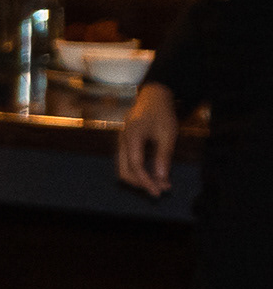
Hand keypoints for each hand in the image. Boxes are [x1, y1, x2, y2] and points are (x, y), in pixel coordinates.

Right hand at [116, 81, 183, 197]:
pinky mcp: (124, 143)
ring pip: (123, 168)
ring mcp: (121, 142)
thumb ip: (163, 156)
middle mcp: (122, 141)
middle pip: (124, 171)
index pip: (135, 166)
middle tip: (160, 190)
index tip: (159, 191)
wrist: (153, 97)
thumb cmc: (162, 113)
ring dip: (139, 179)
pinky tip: (153, 173)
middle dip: (141, 183)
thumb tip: (161, 178)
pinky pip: (126, 162)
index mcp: (132, 137)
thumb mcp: (168, 134)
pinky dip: (138, 171)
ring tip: (158, 183)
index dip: (146, 181)